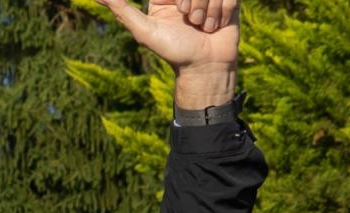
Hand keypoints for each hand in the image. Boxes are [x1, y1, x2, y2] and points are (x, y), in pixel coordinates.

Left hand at [94, 0, 240, 71]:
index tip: (178, 12)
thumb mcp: (144, 30)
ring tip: (202, 27)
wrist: (205, 68)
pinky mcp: (227, 1)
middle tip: (188, 21)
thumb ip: (121, 10)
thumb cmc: (173, 52)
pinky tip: (216, 25)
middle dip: (191, 2)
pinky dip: (222, 11)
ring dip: (207, 10)